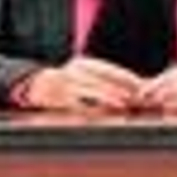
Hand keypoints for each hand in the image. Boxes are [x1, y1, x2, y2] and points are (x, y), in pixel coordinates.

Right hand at [18, 56, 145, 112]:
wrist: (37, 84)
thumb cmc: (66, 81)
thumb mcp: (82, 74)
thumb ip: (100, 79)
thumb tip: (125, 88)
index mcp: (82, 63)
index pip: (107, 68)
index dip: (124, 75)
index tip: (139, 82)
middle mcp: (74, 71)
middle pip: (101, 79)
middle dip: (119, 87)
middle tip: (135, 95)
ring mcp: (66, 84)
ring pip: (92, 90)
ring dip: (109, 97)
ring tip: (122, 103)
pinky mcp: (60, 98)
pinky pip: (80, 104)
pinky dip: (92, 109)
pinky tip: (103, 112)